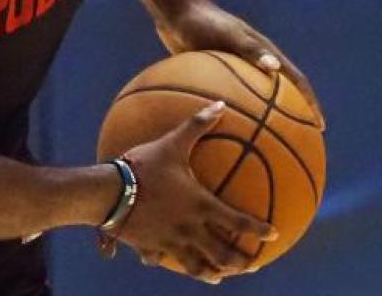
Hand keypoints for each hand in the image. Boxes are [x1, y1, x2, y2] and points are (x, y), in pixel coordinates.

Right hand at [117, 101, 277, 283]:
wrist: (109, 192)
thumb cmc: (143, 167)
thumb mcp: (171, 143)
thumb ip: (197, 125)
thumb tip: (219, 104)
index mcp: (201, 206)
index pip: (239, 223)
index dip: (258, 230)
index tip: (272, 235)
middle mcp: (190, 229)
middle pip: (222, 255)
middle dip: (239, 263)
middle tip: (251, 265)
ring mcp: (170, 242)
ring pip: (196, 266)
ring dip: (210, 273)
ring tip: (217, 277)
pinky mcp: (149, 247)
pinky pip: (160, 259)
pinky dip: (165, 261)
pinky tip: (162, 262)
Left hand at [157, 0, 323, 128]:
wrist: (174, 11)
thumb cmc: (202, 21)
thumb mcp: (227, 33)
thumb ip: (250, 49)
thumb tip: (274, 68)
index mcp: (264, 53)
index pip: (296, 81)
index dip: (310, 103)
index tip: (319, 126)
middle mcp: (253, 62)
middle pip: (278, 95)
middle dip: (291, 118)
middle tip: (296, 142)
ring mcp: (234, 70)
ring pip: (252, 100)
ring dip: (259, 120)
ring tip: (259, 146)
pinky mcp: (212, 75)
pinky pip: (224, 99)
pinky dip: (226, 115)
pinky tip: (217, 134)